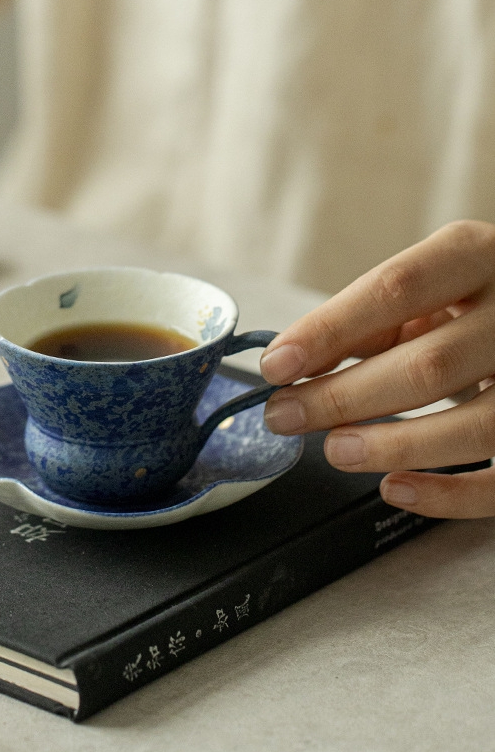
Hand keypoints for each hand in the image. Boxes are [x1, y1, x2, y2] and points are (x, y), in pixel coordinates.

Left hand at [259, 220, 494, 518]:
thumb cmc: (478, 305)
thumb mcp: (432, 290)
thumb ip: (370, 322)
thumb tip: (295, 361)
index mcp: (479, 257)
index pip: (397, 289)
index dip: (329, 330)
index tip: (277, 365)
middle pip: (428, 364)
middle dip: (343, 398)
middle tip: (285, 416)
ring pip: (474, 426)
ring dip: (391, 445)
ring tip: (335, 450)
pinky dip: (445, 494)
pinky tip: (393, 487)